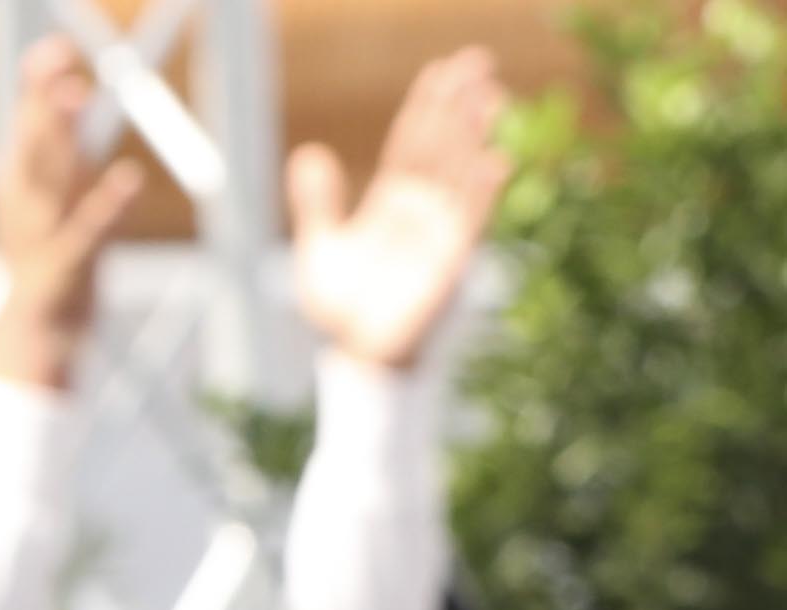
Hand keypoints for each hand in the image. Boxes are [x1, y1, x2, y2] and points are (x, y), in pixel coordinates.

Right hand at [0, 37, 149, 392]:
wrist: (35, 336)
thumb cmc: (49, 261)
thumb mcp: (48, 198)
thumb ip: (57, 146)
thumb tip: (65, 88)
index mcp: (19, 190)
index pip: (25, 129)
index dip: (36, 89)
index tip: (50, 51)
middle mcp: (26, 207)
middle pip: (34, 144)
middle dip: (41, 100)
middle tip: (54, 57)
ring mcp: (42, 237)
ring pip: (51, 179)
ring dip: (60, 138)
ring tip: (76, 94)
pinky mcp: (66, 269)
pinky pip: (87, 233)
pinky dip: (105, 206)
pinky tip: (128, 179)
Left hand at [291, 48, 508, 371]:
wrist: (357, 356)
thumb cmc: (343, 306)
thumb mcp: (320, 246)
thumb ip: (317, 202)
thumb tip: (308, 153)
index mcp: (390, 201)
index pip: (411, 143)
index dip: (426, 107)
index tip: (441, 70)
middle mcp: (419, 209)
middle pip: (441, 146)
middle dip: (458, 105)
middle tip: (477, 61)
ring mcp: (437, 232)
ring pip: (459, 173)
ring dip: (475, 136)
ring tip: (490, 95)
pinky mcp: (449, 262)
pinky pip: (469, 222)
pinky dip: (480, 193)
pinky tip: (494, 161)